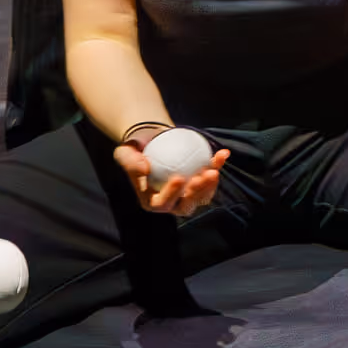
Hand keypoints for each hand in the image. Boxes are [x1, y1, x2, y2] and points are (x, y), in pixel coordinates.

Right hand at [115, 137, 230, 217]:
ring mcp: (187, 195)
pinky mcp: (199, 184)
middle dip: (197, 193)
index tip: (178, 177)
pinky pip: (210, 178)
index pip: (163, 203)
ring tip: (215, 168)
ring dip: (211, 184)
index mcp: (152, 203)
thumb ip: (131, 162)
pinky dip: (217, 165)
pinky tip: (223, 153)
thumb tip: (145, 169)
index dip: (172, 194)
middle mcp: (171, 204)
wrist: (151, 141)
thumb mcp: (125, 153)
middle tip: (203, 175)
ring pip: (202, 196)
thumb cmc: (135, 149)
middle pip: (186, 205)